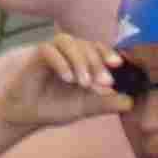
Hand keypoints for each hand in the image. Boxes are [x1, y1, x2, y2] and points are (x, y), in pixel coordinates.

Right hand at [0, 36, 124, 131]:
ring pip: (69, 42)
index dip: (109, 54)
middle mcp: (69, 52)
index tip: (117, 64)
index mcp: (83, 60)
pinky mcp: (37, 55)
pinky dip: (61, 62)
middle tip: (103, 82)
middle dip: (97, 62)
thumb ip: (106, 103)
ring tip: (83, 83)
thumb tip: (131, 102)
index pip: (99, 49)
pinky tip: (67, 79)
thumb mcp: (85, 107)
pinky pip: (49, 50)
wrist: (27, 114)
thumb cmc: (55, 107)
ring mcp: (53, 51)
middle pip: (87, 45)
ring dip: (80, 60)